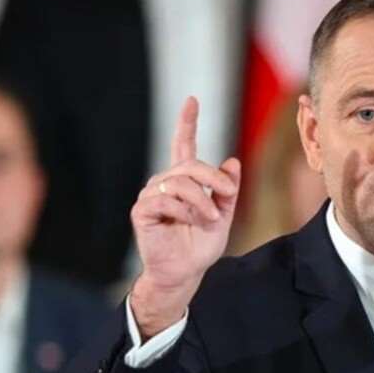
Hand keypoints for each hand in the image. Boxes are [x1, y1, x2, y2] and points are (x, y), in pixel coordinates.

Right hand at [129, 97, 240, 339]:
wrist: (185, 271)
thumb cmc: (200, 244)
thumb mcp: (224, 215)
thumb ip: (228, 190)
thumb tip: (232, 161)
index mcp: (185, 180)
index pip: (183, 145)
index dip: (187, 122)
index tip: (192, 100)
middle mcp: (165, 183)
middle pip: (190, 163)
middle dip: (214, 178)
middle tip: (226, 196)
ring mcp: (151, 196)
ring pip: (180, 181)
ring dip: (201, 200)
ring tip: (210, 218)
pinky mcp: (142, 211)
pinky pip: (165, 200)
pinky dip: (183, 210)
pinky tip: (188, 222)